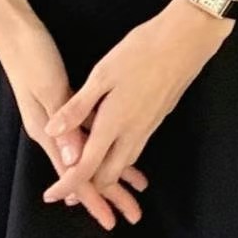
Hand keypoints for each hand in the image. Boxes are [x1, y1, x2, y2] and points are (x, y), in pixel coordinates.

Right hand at [0, 4, 148, 230]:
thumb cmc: (30, 54)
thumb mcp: (48, 87)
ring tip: (133, 190)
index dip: (93, 197)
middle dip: (107, 193)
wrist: (13, 29)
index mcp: (46, 129)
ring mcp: (55, 119)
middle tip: (130, 214)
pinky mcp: (62, 105)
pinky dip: (103, 148)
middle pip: (83, 171)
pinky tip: (117, 152)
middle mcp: (50, 130)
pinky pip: (86, 136)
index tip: (110, 218)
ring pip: (87, 155)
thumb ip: (64, 121)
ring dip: (109, 174)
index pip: (74, 173)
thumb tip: (75, 157)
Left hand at [41, 0, 234, 205]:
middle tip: (68, 186)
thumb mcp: (102, 74)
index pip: (87, 168)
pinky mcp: (158, 118)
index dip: (67, 184)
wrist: (186, 41)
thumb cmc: (141, 52)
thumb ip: (77, 107)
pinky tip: (110, 145)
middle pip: (109, 176)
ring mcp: (149, 127)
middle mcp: (133, 133)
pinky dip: (119, 158)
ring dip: (105, 174)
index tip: (51, 195)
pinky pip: (134, 149)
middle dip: (88, 188)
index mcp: (114, 123)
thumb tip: (51, 132)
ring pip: (124, 163)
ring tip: (86, 171)